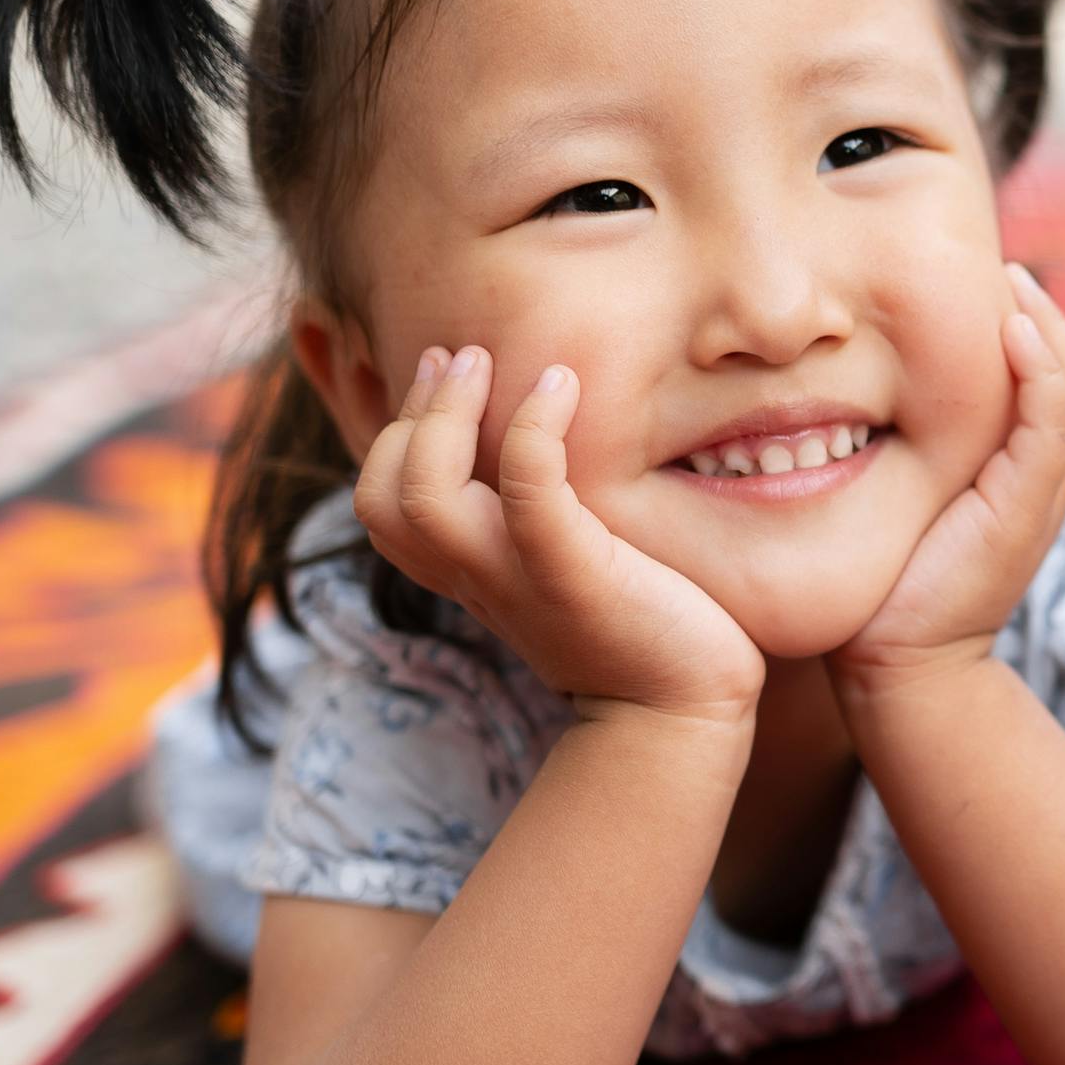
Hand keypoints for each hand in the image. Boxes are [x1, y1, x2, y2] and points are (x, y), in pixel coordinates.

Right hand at [356, 348, 763, 729]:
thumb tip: (532, 447)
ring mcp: (517, 579)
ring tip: (486, 360)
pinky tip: (562, 386)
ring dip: (445, 415)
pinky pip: (528, 494)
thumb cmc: (637, 624)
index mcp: (468, 572)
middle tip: (459, 355)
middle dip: (410, 413)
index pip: (381, 503)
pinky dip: (532, 431)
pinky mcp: (574, 577)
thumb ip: (534, 515)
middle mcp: (477, 576)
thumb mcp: (565, 560)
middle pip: (380, 497)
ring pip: (423, 497)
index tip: (441, 372)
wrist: (683, 709)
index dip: (394, 431)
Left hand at [834, 265, 1064, 703]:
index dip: (1040, 331)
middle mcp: (1044, 480)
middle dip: (1050, 316)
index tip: (995, 285)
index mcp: (1024, 475)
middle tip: (1006, 269)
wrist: (901, 667)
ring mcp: (1041, 495)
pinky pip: (1052, 423)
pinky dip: (1043, 371)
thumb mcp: (906, 499)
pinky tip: (1014, 331)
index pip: (1060, 385)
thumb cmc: (889, 583)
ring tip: (1014, 283)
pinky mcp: (1024, 507)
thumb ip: (913, 450)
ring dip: (1051, 329)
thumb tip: (863, 394)